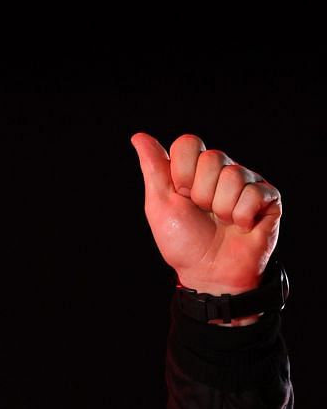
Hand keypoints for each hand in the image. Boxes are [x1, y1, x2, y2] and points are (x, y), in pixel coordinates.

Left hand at [131, 132, 281, 292]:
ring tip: (222, 222)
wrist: (209, 272)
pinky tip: (241, 226)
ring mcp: (247, 182)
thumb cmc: (183, 241)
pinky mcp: (269, 197)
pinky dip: (241, 215)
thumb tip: (139, 137)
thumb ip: (154, 168)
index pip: (189, 143)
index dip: (180, 173)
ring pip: (232, 176)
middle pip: (212, 158)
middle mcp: (223, 171)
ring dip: (221, 207)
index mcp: (196, 169)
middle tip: (203, 212)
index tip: (180, 195)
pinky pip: (254, 192)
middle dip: (200, 192)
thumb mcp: (160, 204)